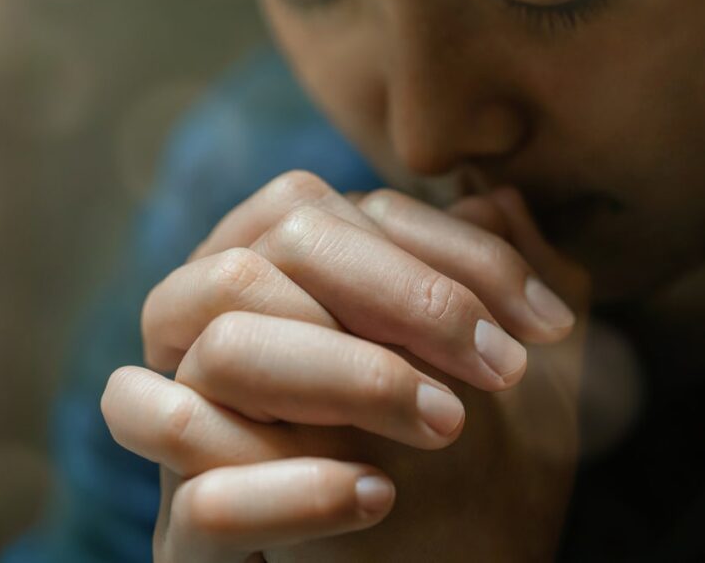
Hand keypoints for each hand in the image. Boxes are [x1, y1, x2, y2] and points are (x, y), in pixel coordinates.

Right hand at [101, 171, 579, 561]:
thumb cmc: (470, 478)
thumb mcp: (506, 380)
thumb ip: (493, 288)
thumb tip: (495, 198)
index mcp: (265, 291)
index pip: (312, 211)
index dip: (436, 250)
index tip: (539, 320)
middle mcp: (206, 347)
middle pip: (257, 259)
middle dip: (397, 299)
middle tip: (498, 368)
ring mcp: (188, 438)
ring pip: (222, 352)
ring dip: (349, 375)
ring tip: (446, 425)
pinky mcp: (187, 534)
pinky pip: (204, 500)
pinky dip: (294, 490)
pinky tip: (380, 496)